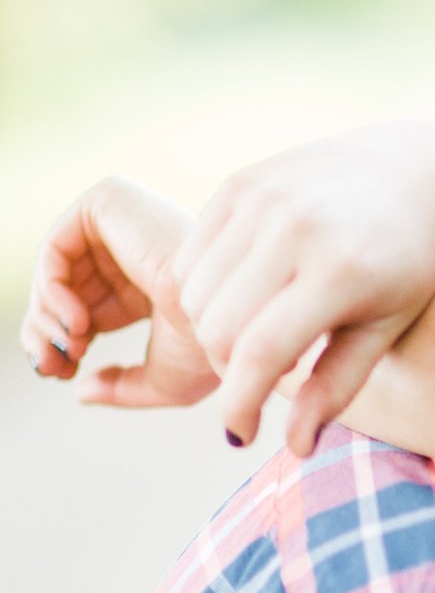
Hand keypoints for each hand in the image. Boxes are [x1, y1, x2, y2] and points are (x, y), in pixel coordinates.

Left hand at [21, 177, 215, 409]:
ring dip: (48, 315)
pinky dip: (52, 289)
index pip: (84, 303)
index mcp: (148, 282)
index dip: (62, 339)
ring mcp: (123, 221)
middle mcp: (133, 247)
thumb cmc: (211, 354)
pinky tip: (77, 321)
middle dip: (46, 329)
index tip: (63, 373)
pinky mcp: (110, 202)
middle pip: (63, 285)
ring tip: (72, 347)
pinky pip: (56, 245)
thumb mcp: (163, 382)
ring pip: (54, 267)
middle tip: (51, 366)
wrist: (231, 325)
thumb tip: (81, 390)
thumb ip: (122, 388)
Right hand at [170, 118, 434, 457]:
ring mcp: (261, 199)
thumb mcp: (384, 330)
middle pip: (218, 326)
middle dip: (226, 370)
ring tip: (254, 339)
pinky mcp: (239, 183)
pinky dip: (204, 290)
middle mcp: (294, 228)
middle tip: (255, 379)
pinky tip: (244, 299)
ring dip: (212, 330)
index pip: (260, 353)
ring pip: (193, 292)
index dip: (240, 405)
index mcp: (338, 273)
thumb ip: (337, 387)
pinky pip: (190, 256)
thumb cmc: (409, 267)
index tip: (239, 435)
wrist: (416, 174)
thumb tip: (295, 449)